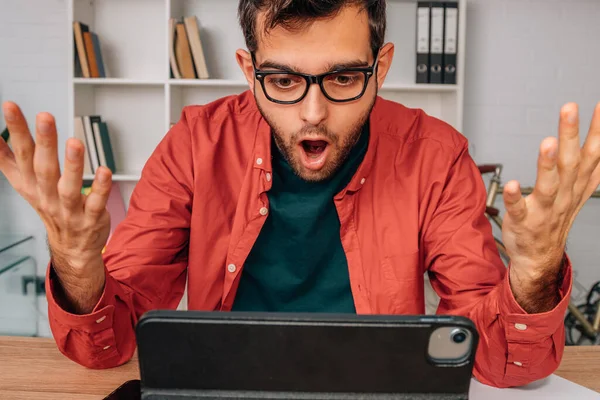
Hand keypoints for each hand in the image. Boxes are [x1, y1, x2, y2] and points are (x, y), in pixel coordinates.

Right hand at [0, 101, 111, 312]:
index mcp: (30, 185)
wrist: (72, 249)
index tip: (10, 106)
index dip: (15, 131)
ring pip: (68, 187)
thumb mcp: (25, 186)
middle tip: (45, 116)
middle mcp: (47, 196)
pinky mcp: (91, 218)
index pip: (20, 154)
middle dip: (43, 142)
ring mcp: (69, 209)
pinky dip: (100, 187)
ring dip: (72, 165)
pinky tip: (104, 170)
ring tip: (74, 142)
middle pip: (43, 168)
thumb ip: (8, 161)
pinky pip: (96, 202)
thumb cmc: (50, 208)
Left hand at [501, 102, 599, 313]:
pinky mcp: (523, 222)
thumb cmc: (556, 218)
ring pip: (548, 185)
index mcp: (576, 185)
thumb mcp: (579, 191)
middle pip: (570, 163)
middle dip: (570, 135)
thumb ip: (591, 166)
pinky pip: (519, 210)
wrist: (539, 257)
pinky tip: (512, 185)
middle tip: (569, 108)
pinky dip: (515, 198)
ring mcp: (544, 209)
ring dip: (547, 164)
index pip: (591, 155)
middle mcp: (564, 195)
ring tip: (548, 142)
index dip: (598, 131)